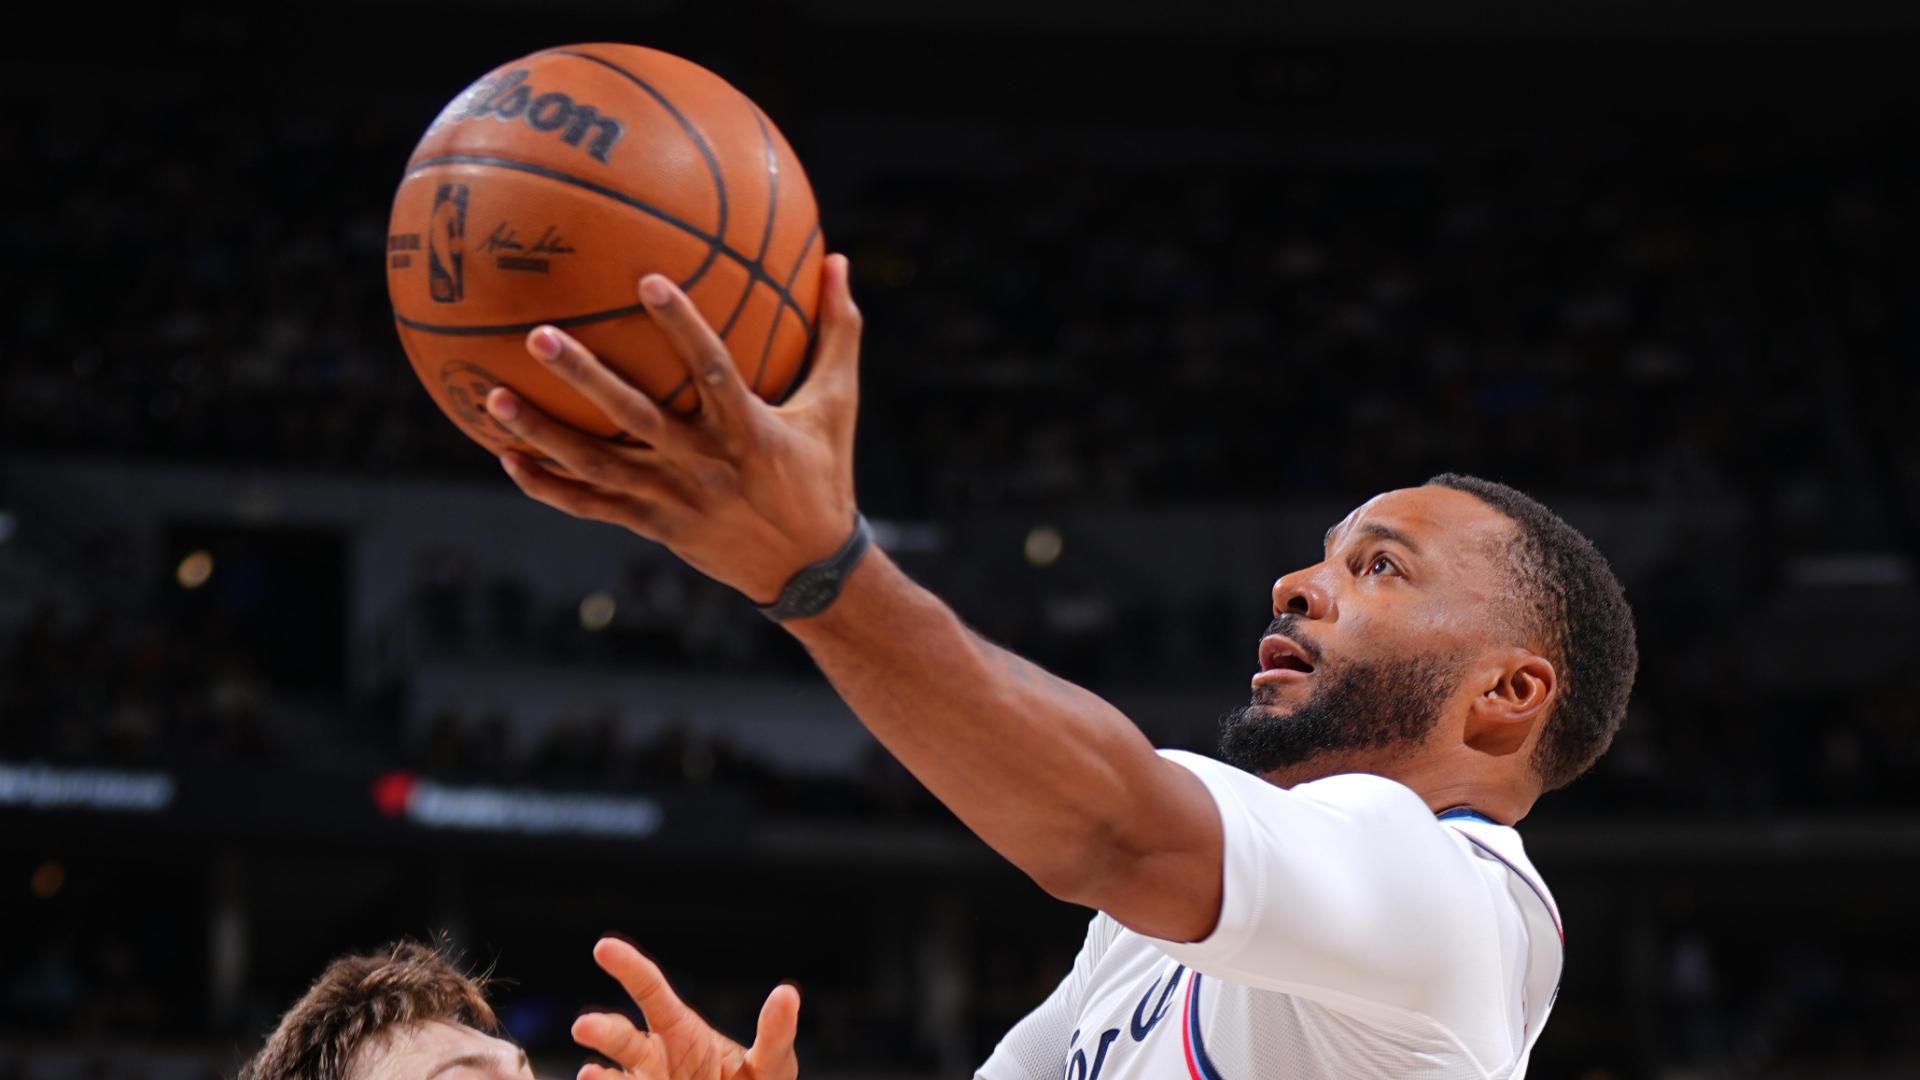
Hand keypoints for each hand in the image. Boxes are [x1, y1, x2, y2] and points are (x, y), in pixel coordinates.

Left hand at [484, 255, 861, 604]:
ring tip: (493, 397)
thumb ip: (837, 332)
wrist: (809, 570)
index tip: (647, 279)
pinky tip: (507, 458)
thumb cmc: (824, 473)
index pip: (712, 369)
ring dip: (543, 434)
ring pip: (597, 465)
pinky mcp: (654, 526)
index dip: (682, 326)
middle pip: (634, 417)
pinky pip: (591, 506)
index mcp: (749, 429)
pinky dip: (548, 485)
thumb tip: (840, 260)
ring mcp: (672, 498)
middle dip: (585, 377)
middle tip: (538, 336)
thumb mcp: (837, 404)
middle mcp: (704, 463)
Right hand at [572, 937, 799, 1079]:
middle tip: (584, 1026)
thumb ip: (775, 1033)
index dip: (629, 967)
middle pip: (624, 1039)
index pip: (651, 991)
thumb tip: (788, 993)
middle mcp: (655, 1059)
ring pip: (618, 1079)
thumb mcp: (772, 1063)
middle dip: (603, 1031)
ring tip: (590, 1075)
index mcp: (681, 1031)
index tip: (604, 947)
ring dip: (602, 1078)